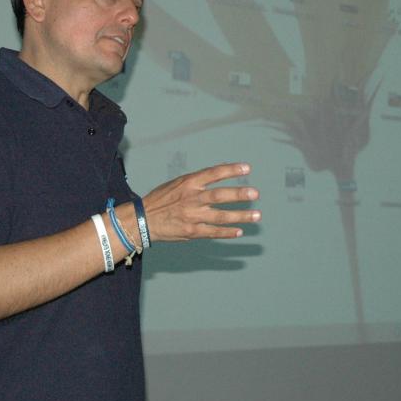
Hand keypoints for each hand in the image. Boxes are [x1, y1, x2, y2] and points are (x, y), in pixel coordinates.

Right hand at [142, 162, 259, 241]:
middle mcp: (192, 199)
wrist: (143, 219)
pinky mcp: (191, 231)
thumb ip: (199, 180)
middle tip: (255, 193)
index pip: (214, 173)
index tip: (247, 168)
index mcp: (189, 183)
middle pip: (219, 196)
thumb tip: (220, 171)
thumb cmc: (162, 199)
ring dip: (240, 216)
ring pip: (220, 216)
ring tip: (257, 215)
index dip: (231, 170)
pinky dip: (227, 232)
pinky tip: (239, 231)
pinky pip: (213, 232)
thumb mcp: (178, 183)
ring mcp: (192, 216)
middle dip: (239, 195)